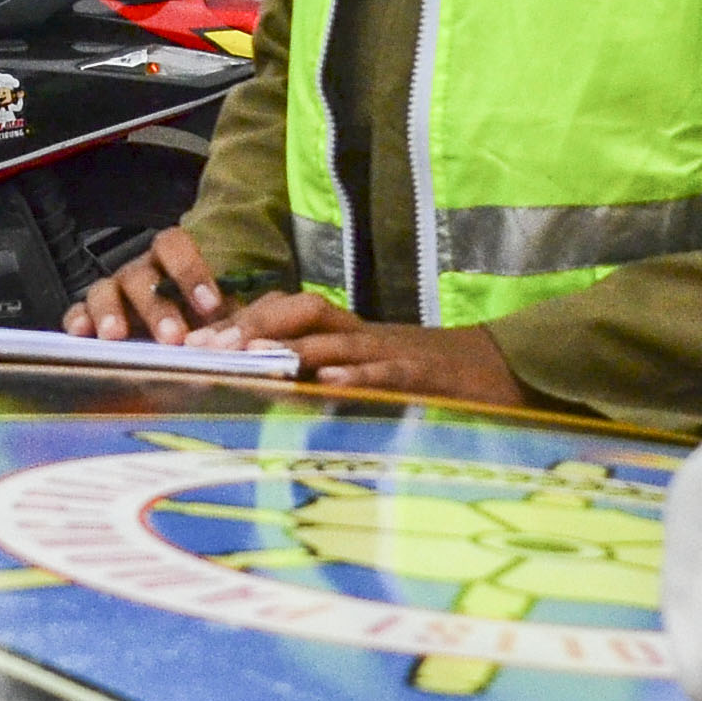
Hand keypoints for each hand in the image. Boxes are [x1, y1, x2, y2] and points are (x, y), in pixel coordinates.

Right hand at [69, 224, 230, 341]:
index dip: (190, 270)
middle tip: (173, 338)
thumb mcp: (218, 318)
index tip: (210, 306)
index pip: (174, 244)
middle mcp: (138, 273)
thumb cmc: (198, 323)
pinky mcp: (89, 316)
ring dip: (110, 312)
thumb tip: (240, 335)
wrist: (174, 338)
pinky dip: (78, 321)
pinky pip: (76, 312)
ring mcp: (111, 292)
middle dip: (156, 306)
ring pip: (103, 290)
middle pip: (140, 275)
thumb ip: (226, 320)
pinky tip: (81, 334)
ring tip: (116, 336)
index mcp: (170, 261)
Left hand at [205, 290, 527, 409]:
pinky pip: (386, 373)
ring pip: (336, 340)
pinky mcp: (423, 378)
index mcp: (350, 332)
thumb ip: (327, 374)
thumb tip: (265, 390)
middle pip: (302, 312)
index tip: (196, 342)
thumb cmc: (431, 378)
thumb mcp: (373, 370)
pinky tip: (328, 384)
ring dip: (292, 348)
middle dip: (253, 326)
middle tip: (209, 348)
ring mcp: (394, 353)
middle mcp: (365, 335)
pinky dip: (357, 377)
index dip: (242, 319)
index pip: (289, 310)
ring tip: (253, 357)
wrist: (505, 371)